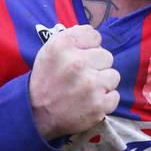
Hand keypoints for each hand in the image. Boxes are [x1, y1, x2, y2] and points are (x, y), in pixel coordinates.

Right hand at [29, 24, 119, 139]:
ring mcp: (90, 85)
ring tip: (86, 90)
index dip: (89, 47)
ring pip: (114, 76)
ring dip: (103, 83)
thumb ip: (72, 37)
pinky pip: (115, 96)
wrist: (36, 115)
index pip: (94, 36)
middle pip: (107, 56)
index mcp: (63, 45)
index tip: (81, 56)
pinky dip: (105, 101)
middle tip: (82, 76)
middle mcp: (77, 62)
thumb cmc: (46, 79)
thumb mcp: (50, 50)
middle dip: (97, 66)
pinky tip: (89, 102)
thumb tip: (94, 35)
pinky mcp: (98, 105)